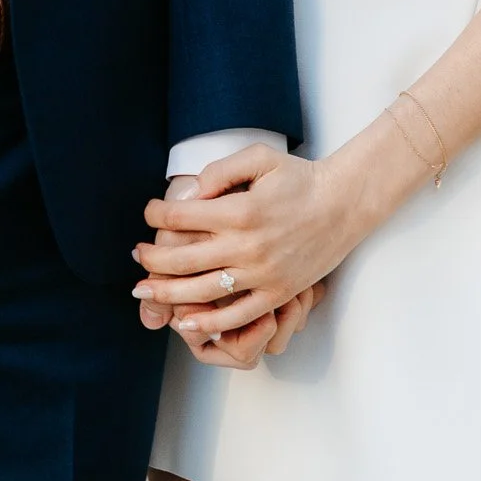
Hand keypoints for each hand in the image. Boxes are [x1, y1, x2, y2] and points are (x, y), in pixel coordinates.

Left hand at [134, 123, 413, 340]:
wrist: (344, 204)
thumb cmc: (300, 178)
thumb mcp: (260, 158)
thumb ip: (220, 171)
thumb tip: (189, 193)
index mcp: (241, 210)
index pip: (182, 215)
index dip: (158, 213)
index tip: (149, 212)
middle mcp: (248, 246)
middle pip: (184, 259)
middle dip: (152, 258)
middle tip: (136, 254)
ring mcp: (263, 275)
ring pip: (203, 292)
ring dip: (168, 293)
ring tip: (145, 291)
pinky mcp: (277, 294)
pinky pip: (237, 316)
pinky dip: (209, 322)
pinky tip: (186, 322)